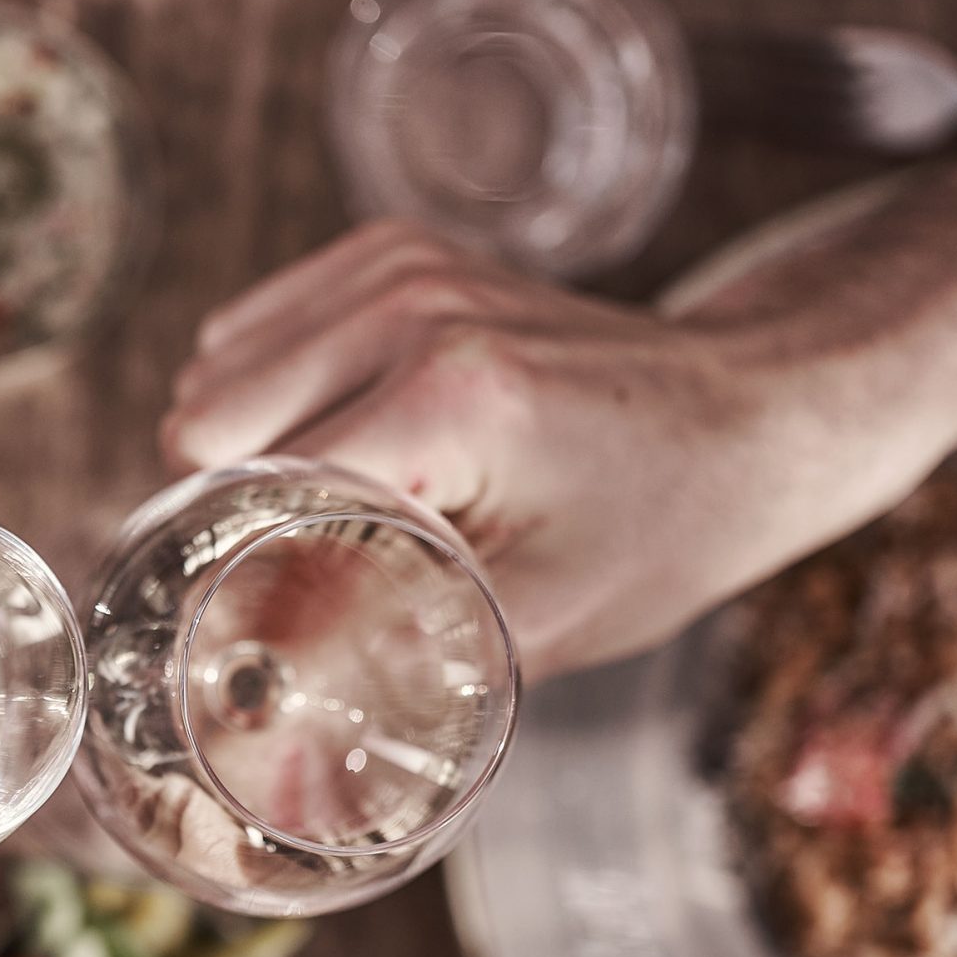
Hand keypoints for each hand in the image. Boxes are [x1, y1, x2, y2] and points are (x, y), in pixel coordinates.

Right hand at [159, 221, 944, 680]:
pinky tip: (353, 436)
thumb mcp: (536, 624)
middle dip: (231, 502)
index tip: (256, 620)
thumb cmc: (665, 526)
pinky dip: (271, 392)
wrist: (757, 416)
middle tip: (318, 560)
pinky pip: (250, 332)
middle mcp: (410, 307)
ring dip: (248, 446)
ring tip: (354, 497)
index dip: (228, 562)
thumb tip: (253, 706)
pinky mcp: (393, 250)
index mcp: (446, 398)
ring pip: (212, 370)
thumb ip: (387, 655)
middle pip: (199, 417)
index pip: (234, 478)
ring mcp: (399, 265)